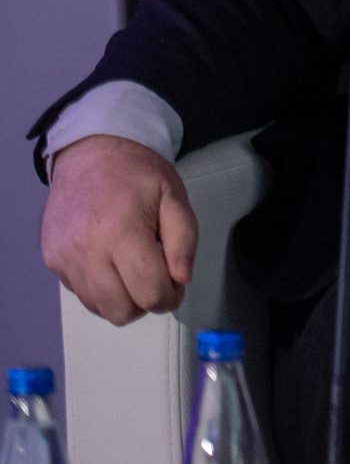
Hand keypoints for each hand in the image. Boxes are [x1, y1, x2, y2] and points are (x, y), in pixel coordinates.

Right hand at [40, 135, 196, 324]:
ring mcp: (64, 257)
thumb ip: (184, 240)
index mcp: (122, 231)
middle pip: (120, 310)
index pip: (148, 291)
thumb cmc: (138, 173)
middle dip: (146, 302)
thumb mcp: (174, 197)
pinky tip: (111, 262)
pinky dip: (101, 289)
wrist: (90, 153)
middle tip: (156, 278)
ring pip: (98, 307)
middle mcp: (86, 250)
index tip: (177, 285)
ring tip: (134, 270)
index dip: (169, 297)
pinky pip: (81, 293)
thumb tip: (181, 279)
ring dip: (122, 299)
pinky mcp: (51, 259)